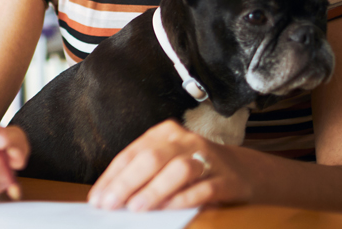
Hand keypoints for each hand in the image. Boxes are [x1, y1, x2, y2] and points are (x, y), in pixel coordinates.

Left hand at [87, 119, 252, 210]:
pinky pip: (203, 188)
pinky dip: (183, 199)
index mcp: (165, 133)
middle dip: (127, 183)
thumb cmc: (193, 168)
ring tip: (136, 208)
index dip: (112, 177)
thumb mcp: (166, 162)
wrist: (243, 171)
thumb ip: (141, 174)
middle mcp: (185, 140)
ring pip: (177, 170)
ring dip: (154, 190)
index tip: (98, 198)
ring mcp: (208, 157)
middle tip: (111, 204)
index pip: (132, 154)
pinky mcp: (226, 179)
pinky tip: (167, 209)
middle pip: (151, 158)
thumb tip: (109, 196)